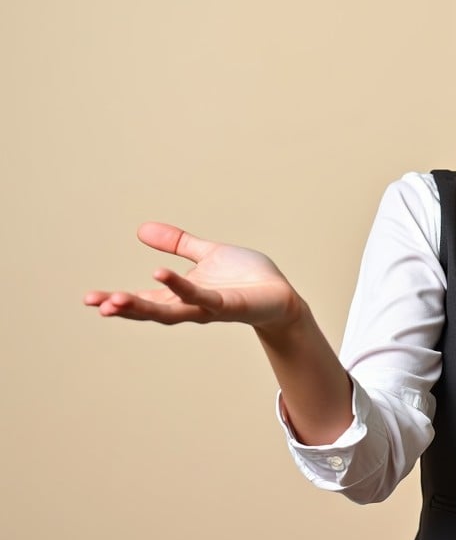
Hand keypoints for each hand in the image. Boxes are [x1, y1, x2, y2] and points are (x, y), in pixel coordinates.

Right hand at [84, 222, 303, 331]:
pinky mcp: (227, 305)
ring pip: (170, 310)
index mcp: (183, 295)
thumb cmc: (247, 277)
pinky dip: (180, 287)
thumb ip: (178, 244)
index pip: (146, 300)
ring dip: (143, 306)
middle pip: (151, 310)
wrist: (280, 293)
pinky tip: (160, 274)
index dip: (118, 300)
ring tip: (116, 299)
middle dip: (123, 308)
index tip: (90, 299)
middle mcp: (191, 306)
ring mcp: (208, 308)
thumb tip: (141, 229)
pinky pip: (200, 297)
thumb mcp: (207, 254)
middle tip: (95, 304)